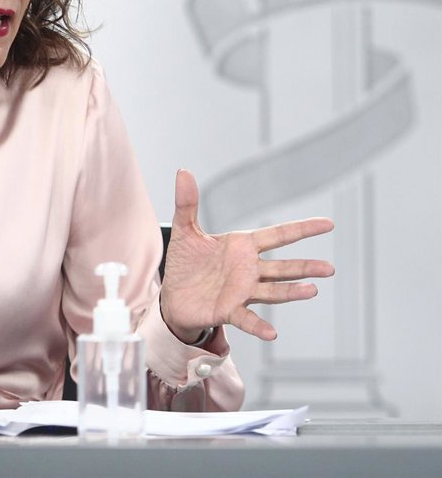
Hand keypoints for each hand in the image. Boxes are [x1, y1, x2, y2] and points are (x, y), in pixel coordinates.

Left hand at [159, 169, 333, 342]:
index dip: (302, 229)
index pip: (277, 235)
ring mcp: (242, 291)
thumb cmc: (185, 263)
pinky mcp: (228, 310)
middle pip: (283, 267)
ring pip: (273, 291)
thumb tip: (183, 170)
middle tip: (330, 268)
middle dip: (305, 267)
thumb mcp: (185, 229)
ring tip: (313, 289)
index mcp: (242, 246)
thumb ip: (187, 202)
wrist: (173, 295)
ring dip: (292, 292)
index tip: (328, 224)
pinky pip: (247, 318)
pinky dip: (259, 326)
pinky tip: (272, 333)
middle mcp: (248, 270)